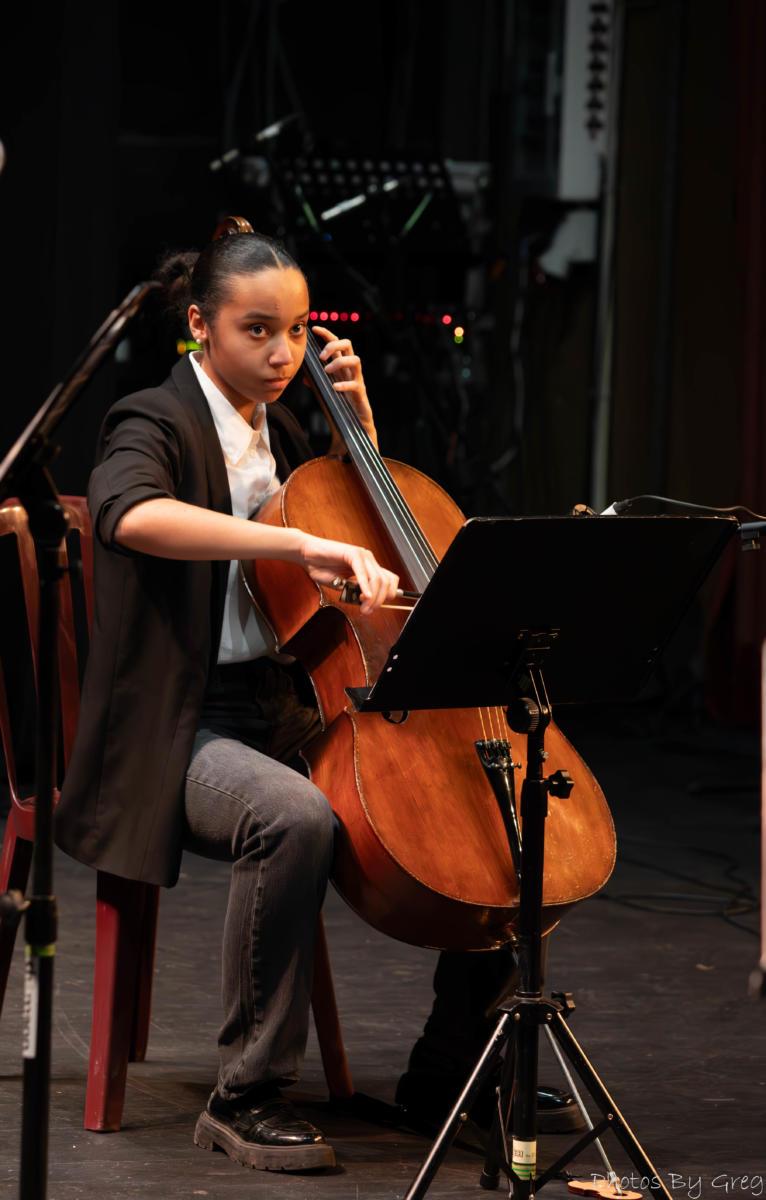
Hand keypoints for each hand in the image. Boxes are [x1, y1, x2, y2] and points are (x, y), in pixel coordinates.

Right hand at [297, 531, 398, 613]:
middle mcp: (369, 560)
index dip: (387, 596)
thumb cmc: (323, 568)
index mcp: (369, 567)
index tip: (374, 607)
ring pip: (377, 578)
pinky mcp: (353, 553)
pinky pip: (362, 572)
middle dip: (379, 601)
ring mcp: (362, 555)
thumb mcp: (344, 585)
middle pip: (386, 582)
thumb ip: (356, 591)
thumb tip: (368, 602)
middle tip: (367, 611)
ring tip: (364, 607)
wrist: (307, 556)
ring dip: (372, 597)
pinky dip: (365, 586)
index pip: (390, 581)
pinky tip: (364, 596)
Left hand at [309, 325, 377, 450]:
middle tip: (321, 356)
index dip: (327, 335)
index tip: (315, 329)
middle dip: (334, 345)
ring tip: (327, 370)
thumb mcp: (325, 397)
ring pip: (356, 360)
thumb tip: (303, 376)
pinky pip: (356, 385)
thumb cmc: (341, 415)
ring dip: (339, 362)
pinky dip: (344, 384)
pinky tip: (334, 388)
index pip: (338, 345)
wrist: (355, 435)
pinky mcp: (361, 397)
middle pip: (349, 345)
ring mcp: (358, 384)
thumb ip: (316, 385)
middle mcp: (351, 373)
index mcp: (343, 370)